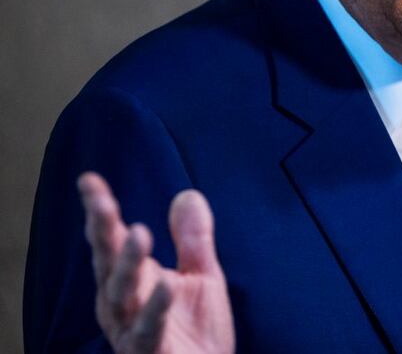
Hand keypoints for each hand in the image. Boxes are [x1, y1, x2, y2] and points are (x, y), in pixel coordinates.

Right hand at [78, 172, 235, 352]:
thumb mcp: (201, 277)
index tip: (89, 180)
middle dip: (103, 233)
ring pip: (122, 295)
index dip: (100, 211)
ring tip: (138, 232)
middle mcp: (122, 304)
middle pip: (108, 264)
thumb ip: (193, 240)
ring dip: (128, 264)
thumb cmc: (196, 332)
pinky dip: (155, 309)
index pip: (110, 241)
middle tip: (103, 202)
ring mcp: (131, 331)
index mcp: (131, 282)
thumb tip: (188, 194)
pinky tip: (165, 286)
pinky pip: (148, 332)